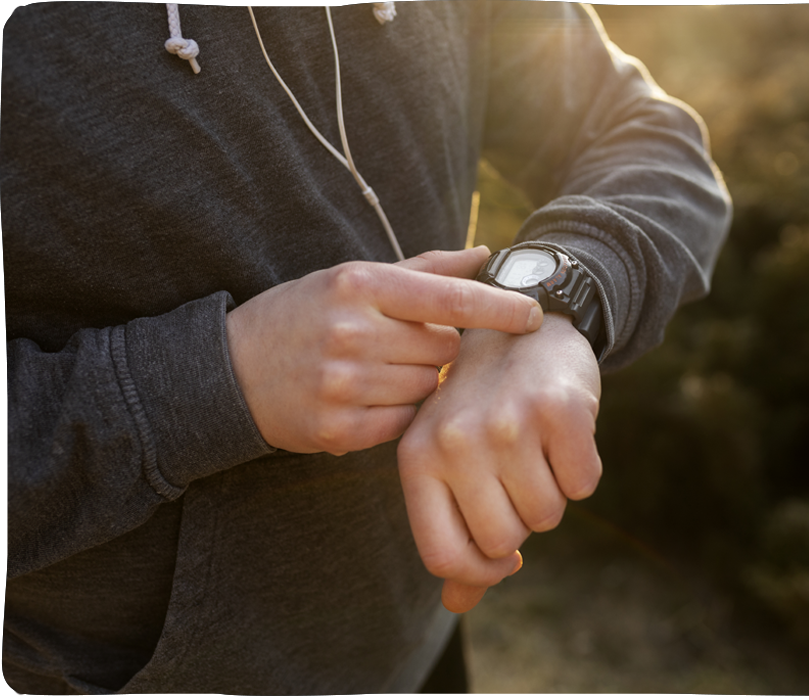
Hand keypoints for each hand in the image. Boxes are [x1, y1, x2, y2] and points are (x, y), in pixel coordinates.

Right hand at [225, 247, 542, 453]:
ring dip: (418, 381)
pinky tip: (367, 397)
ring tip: (378, 369)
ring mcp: (345, 386)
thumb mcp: (351, 278)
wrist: (231, 372)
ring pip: (428, 388)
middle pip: (445, 349)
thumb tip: (485, 254)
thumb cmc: (302, 315)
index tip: (535, 315)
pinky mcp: (340, 431)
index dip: (501, 308)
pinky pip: (404, 423)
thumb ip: (424, 269)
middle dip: (437, 347)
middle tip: (403, 343)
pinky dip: (398, 411)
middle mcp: (352, 333)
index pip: (450, 298)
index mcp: (358, 286)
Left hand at [397, 313, 601, 612]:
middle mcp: (455, 442)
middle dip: (519, 519)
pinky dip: (580, 468)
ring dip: (551, 492)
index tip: (501, 550)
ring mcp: (507, 424)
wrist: (521, 332)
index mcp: (417, 458)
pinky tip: (561, 432)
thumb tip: (457, 604)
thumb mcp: (449, 462)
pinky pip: (583, 485)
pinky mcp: (557, 410)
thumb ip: (452, 533)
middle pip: (503, 540)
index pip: (443, 556)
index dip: (480, 568)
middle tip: (516, 472)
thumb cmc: (480, 409)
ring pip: (547, 516)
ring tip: (535, 445)